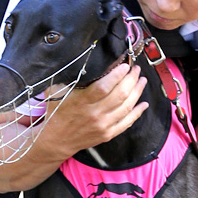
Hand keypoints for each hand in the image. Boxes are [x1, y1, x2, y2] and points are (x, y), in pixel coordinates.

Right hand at [0, 64, 147, 192]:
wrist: (54, 141)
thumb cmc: (54, 111)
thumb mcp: (56, 90)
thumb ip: (70, 76)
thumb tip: (81, 56)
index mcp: (80, 102)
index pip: (104, 87)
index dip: (118, 74)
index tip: (125, 63)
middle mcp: (93, 115)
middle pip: (120, 95)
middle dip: (131, 79)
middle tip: (136, 68)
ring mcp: (102, 126)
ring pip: (126, 107)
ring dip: (137, 92)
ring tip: (141, 79)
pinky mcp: (107, 134)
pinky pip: (127, 123)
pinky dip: (137, 112)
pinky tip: (143, 103)